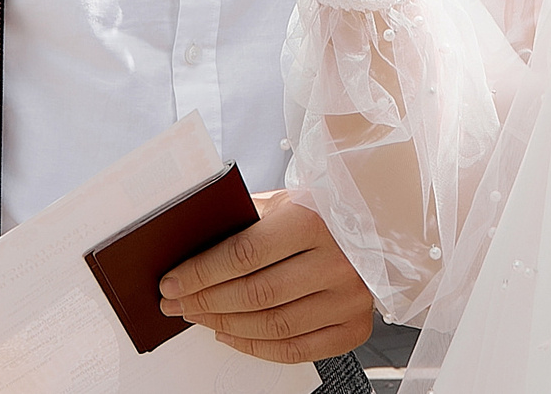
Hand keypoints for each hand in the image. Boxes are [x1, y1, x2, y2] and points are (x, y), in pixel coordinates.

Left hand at [158, 193, 377, 363]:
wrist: (378, 223)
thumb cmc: (323, 210)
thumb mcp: (285, 201)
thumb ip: (245, 220)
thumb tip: (190, 246)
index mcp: (314, 220)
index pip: (244, 254)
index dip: (201, 272)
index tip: (172, 281)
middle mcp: (337, 261)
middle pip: (255, 294)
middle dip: (205, 301)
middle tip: (176, 303)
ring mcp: (349, 298)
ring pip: (272, 326)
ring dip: (224, 326)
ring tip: (199, 316)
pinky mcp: (355, 326)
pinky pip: (296, 350)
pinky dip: (256, 347)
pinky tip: (231, 334)